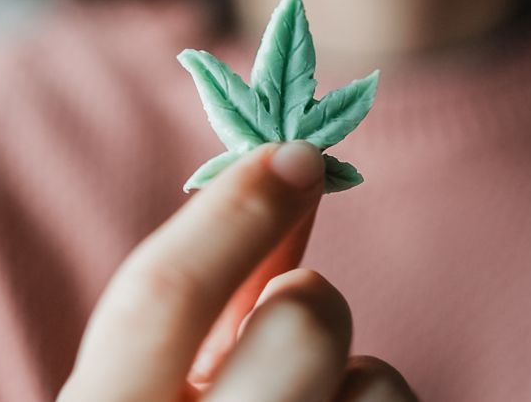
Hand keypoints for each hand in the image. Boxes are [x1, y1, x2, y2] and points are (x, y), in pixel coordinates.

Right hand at [57, 141, 417, 401]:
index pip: (159, 299)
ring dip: (349, 381)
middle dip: (308, 301)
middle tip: (286, 327)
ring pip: (378, 380)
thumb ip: (210, 292)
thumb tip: (280, 173)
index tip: (295, 153)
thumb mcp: (153, 387)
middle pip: (303, 324)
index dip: (232, 211)